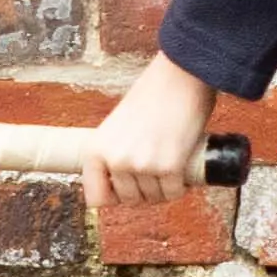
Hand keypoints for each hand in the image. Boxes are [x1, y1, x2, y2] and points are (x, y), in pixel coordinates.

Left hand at [82, 54, 221, 203]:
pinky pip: (173, 194)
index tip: (128, 186)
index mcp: (95, 150)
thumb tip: (118, 186)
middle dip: (144, 189)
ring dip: (163, 186)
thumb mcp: (117, 126)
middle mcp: (115, 160)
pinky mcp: (169, 167)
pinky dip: (180, 185)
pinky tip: (181, 166)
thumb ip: (113, 154)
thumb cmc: (152, 96)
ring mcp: (142, 165)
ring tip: (168, 161)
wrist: (179, 76)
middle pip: (129, 200)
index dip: (115, 195)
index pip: (96, 199)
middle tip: (155, 168)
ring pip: (153, 198)